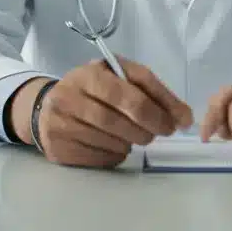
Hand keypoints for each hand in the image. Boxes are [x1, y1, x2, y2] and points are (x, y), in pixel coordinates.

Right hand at [10, 58, 193, 167]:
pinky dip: (116, 155)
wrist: (47, 107)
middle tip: (159, 133)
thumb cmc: (93, 91)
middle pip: (121, 118)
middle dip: (148, 128)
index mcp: (90, 73)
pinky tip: (116, 146)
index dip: (161, 107)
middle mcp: (70, 95)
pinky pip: (99, 157)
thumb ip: (151, 92)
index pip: (132, 89)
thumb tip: (184, 118)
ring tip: (134, 137)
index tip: (178, 122)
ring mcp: (61, 123)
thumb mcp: (117, 79)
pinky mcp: (59, 148)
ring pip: (111, 140)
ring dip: (131, 142)